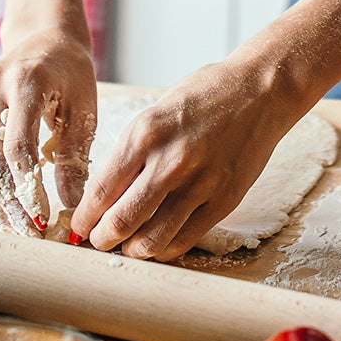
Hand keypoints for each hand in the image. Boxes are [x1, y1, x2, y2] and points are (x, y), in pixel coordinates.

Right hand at [0, 23, 96, 238]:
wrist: (43, 37)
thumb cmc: (69, 71)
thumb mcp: (82, 106)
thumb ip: (74, 153)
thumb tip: (72, 202)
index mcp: (24, 82)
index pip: (17, 146)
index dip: (27, 187)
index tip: (42, 218)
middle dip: (9, 201)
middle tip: (28, 233)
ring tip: (13, 227)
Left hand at [71, 59, 301, 259]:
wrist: (260, 90)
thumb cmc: (204, 96)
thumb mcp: (155, 113)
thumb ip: (130, 153)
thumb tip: (103, 196)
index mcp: (144, 135)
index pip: (100, 193)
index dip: (84, 218)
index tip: (81, 226)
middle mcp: (169, 161)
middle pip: (120, 223)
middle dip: (102, 239)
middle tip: (100, 240)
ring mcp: (200, 183)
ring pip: (151, 240)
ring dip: (133, 249)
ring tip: (130, 244)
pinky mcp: (224, 199)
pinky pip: (184, 239)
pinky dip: (165, 248)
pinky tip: (160, 240)